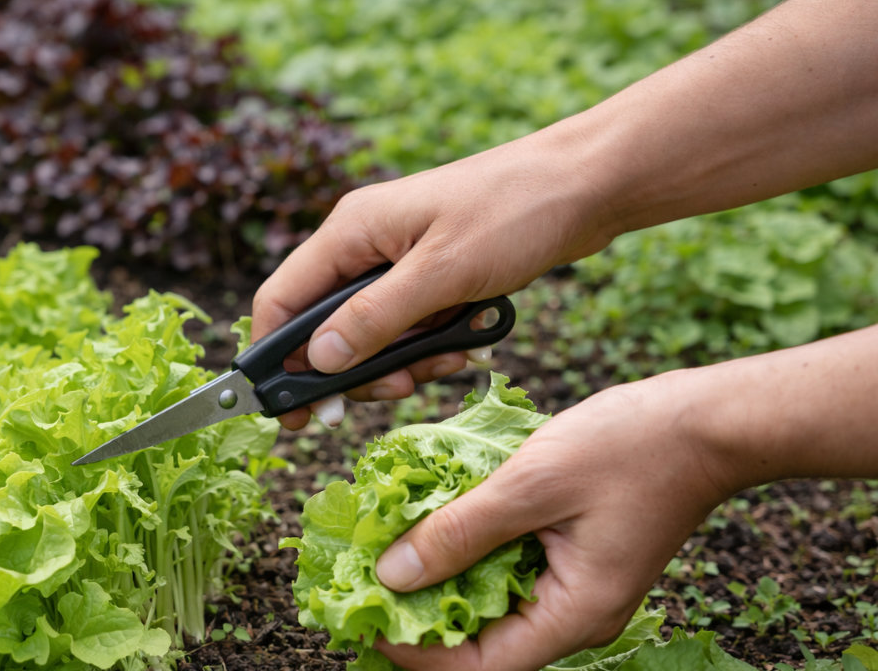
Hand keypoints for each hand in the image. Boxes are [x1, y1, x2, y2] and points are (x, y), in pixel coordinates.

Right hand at [252, 128, 615, 429]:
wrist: (587, 185)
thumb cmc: (516, 212)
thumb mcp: (443, 273)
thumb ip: (375, 319)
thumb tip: (317, 361)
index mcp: (351, 231)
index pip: (283, 301)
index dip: (276, 360)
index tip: (289, 414)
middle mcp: (364, 244)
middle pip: (325, 327)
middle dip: (356, 369)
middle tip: (394, 393)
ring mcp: (397, 260)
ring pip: (371, 334)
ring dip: (401, 362)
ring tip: (444, 366)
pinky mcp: (431, 275)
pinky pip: (410, 327)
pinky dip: (430, 348)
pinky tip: (464, 349)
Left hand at [372, 371, 734, 670]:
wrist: (704, 422)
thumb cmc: (632, 447)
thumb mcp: (532, 483)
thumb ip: (461, 531)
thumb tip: (393, 573)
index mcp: (575, 614)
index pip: (479, 667)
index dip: (416, 652)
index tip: (367, 616)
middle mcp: (575, 616)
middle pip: (481, 646)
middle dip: (420, 618)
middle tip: (366, 582)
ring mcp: (574, 590)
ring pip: (491, 608)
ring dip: (441, 582)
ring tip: (388, 549)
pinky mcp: (570, 561)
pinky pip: (508, 574)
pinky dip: (468, 555)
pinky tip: (434, 523)